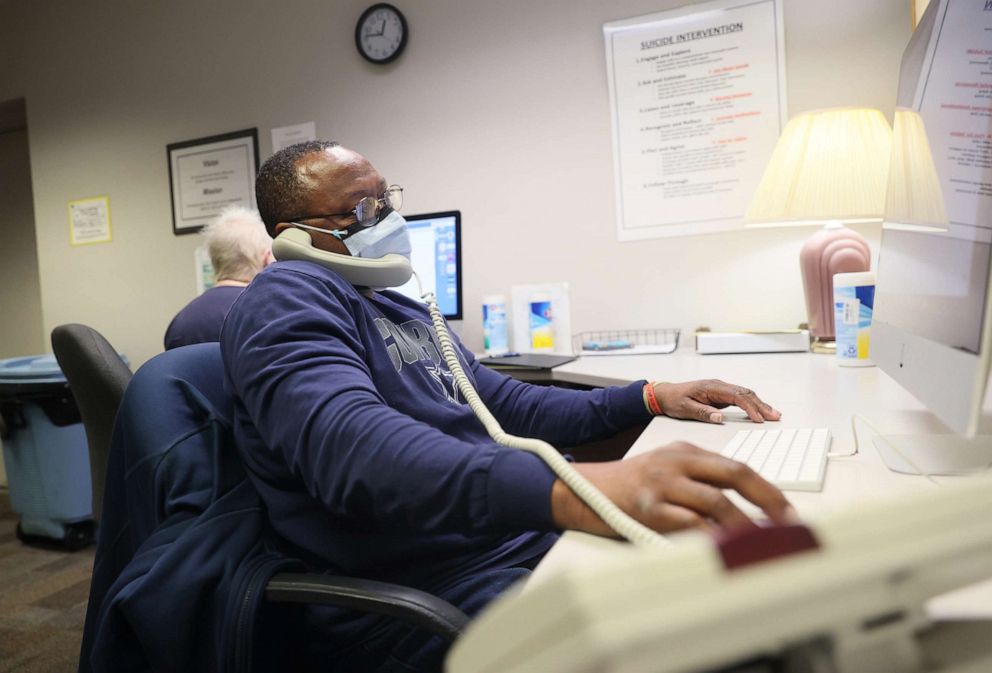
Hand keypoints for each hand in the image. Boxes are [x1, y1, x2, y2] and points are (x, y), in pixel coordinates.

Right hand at [551, 442, 796, 536]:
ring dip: (745, 524)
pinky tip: (727, 548)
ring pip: (716, 501)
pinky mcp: (649, 507)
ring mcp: (663, 484)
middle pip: (735, 475)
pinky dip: (713, 536)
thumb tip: (744, 508)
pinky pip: (689, 523)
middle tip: (788, 525)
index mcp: (686, 451)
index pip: (737, 467)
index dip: (768, 491)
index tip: (787, 512)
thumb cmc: (630, 485)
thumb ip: (701, 479)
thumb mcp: (667, 468)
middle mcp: (677, 462)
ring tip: (763, 542)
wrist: (586, 490)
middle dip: (768, 501)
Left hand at [653, 379, 779, 423]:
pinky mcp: (721, 395)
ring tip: (774, 415)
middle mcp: (719, 386)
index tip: (759, 419)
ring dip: (760, 404)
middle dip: (761, 405)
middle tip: (775, 417)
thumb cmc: (674, 401)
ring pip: (745, 395)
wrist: (665, 395)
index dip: (750, 407)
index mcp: (711, 388)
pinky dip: (752, 405)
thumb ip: (703, 413)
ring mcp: (721, 390)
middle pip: (745, 393)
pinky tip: (760, 412)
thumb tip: (720, 418)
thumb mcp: (685, 409)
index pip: (736, 396)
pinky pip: (740, 398)